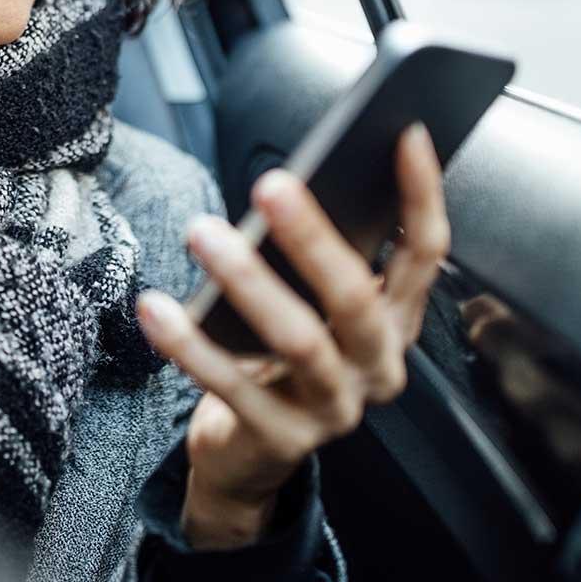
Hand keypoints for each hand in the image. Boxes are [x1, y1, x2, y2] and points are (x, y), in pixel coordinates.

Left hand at [136, 122, 447, 549]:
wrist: (252, 449)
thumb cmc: (281, 350)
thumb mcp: (313, 301)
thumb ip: (317, 253)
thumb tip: (290, 181)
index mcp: (394, 320)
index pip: (424, 254)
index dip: (420, 196)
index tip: (405, 133)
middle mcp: (376, 365)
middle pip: (354, 299)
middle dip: (312, 237)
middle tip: (272, 185)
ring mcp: (335, 408)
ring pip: (297, 341)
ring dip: (247, 281)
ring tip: (202, 234)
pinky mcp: (283, 438)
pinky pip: (231, 387)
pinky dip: (190, 345)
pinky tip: (156, 307)